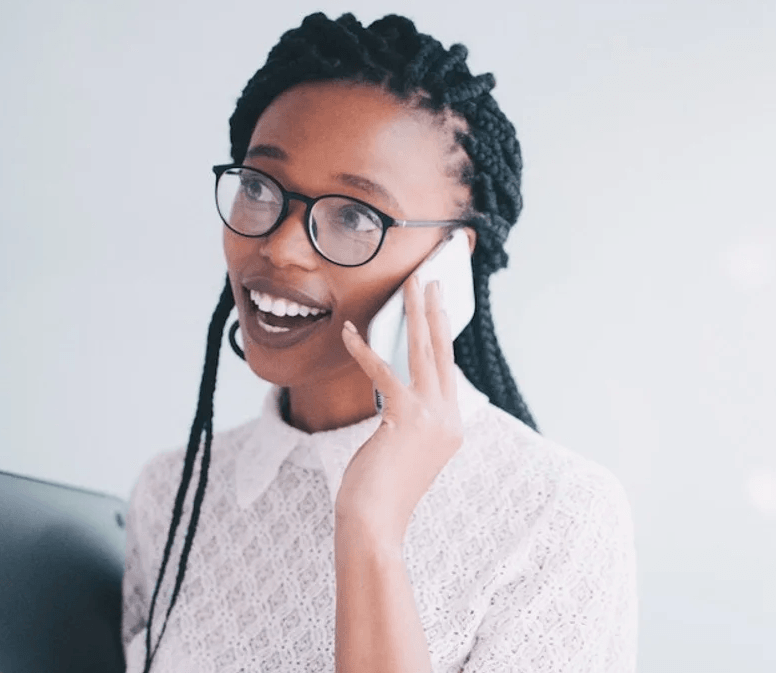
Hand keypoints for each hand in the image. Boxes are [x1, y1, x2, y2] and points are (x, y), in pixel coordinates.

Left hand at [337, 276, 463, 548]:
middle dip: (436, 310)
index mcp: (451, 425)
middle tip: (431, 279)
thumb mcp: (399, 447)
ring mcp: (434, 418)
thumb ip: (404, 418)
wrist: (374, 521)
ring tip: (411, 284)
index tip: (439, 306)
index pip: (446, 369)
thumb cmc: (378, 489)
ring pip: (424, 351)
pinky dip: (363, 350)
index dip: (442, 334)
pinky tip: (348, 332)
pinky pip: (384, 372)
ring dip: (415, 313)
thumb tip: (393, 390)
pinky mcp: (407, 418)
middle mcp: (450, 419)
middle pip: (443, 351)